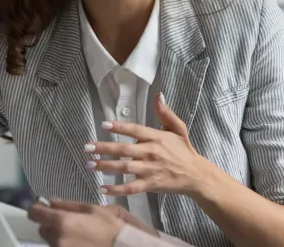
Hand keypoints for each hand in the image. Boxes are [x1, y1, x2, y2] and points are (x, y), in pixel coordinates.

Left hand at [28, 199, 138, 246]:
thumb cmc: (109, 226)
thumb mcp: (91, 209)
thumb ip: (68, 205)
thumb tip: (51, 201)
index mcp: (62, 221)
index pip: (34, 213)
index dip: (37, 208)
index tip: (41, 206)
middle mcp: (57, 238)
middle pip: (42, 228)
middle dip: (50, 222)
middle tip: (65, 219)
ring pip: (50, 240)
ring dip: (57, 234)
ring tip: (75, 231)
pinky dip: (63, 243)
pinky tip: (78, 240)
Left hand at [84, 93, 212, 196]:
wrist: (196, 175)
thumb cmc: (184, 151)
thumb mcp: (178, 129)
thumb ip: (166, 113)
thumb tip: (158, 95)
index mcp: (156, 137)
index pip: (135, 130)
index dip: (119, 127)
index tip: (103, 125)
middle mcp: (151, 153)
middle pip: (124, 149)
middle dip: (104, 148)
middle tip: (87, 147)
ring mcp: (150, 170)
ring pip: (124, 168)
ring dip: (105, 166)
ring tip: (89, 165)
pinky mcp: (150, 184)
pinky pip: (130, 187)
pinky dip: (116, 189)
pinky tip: (102, 188)